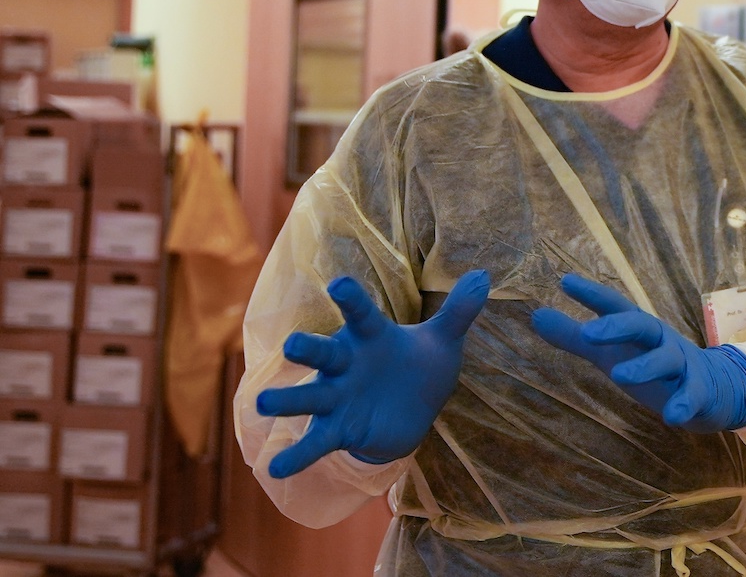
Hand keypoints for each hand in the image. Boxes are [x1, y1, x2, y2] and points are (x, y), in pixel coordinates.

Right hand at [256, 269, 490, 476]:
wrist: (410, 411)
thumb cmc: (417, 365)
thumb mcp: (443, 340)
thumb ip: (459, 311)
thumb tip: (484, 276)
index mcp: (370, 336)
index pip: (360, 314)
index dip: (351, 299)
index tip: (339, 284)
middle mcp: (346, 364)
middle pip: (323, 353)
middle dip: (307, 349)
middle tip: (291, 345)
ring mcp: (337, 397)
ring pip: (308, 397)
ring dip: (287, 400)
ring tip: (262, 403)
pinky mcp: (338, 429)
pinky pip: (315, 443)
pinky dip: (297, 455)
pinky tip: (276, 469)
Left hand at [531, 273, 745, 432]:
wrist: (714, 386)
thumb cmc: (651, 362)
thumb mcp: (610, 350)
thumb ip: (573, 336)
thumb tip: (535, 315)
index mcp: (638, 329)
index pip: (615, 306)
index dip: (592, 294)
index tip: (565, 282)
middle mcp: (660, 340)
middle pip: (641, 325)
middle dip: (617, 327)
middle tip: (589, 334)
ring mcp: (681, 364)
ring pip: (665, 359)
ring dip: (644, 366)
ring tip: (619, 377)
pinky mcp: (698, 390)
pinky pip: (692, 394)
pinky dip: (683, 403)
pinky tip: (673, 416)